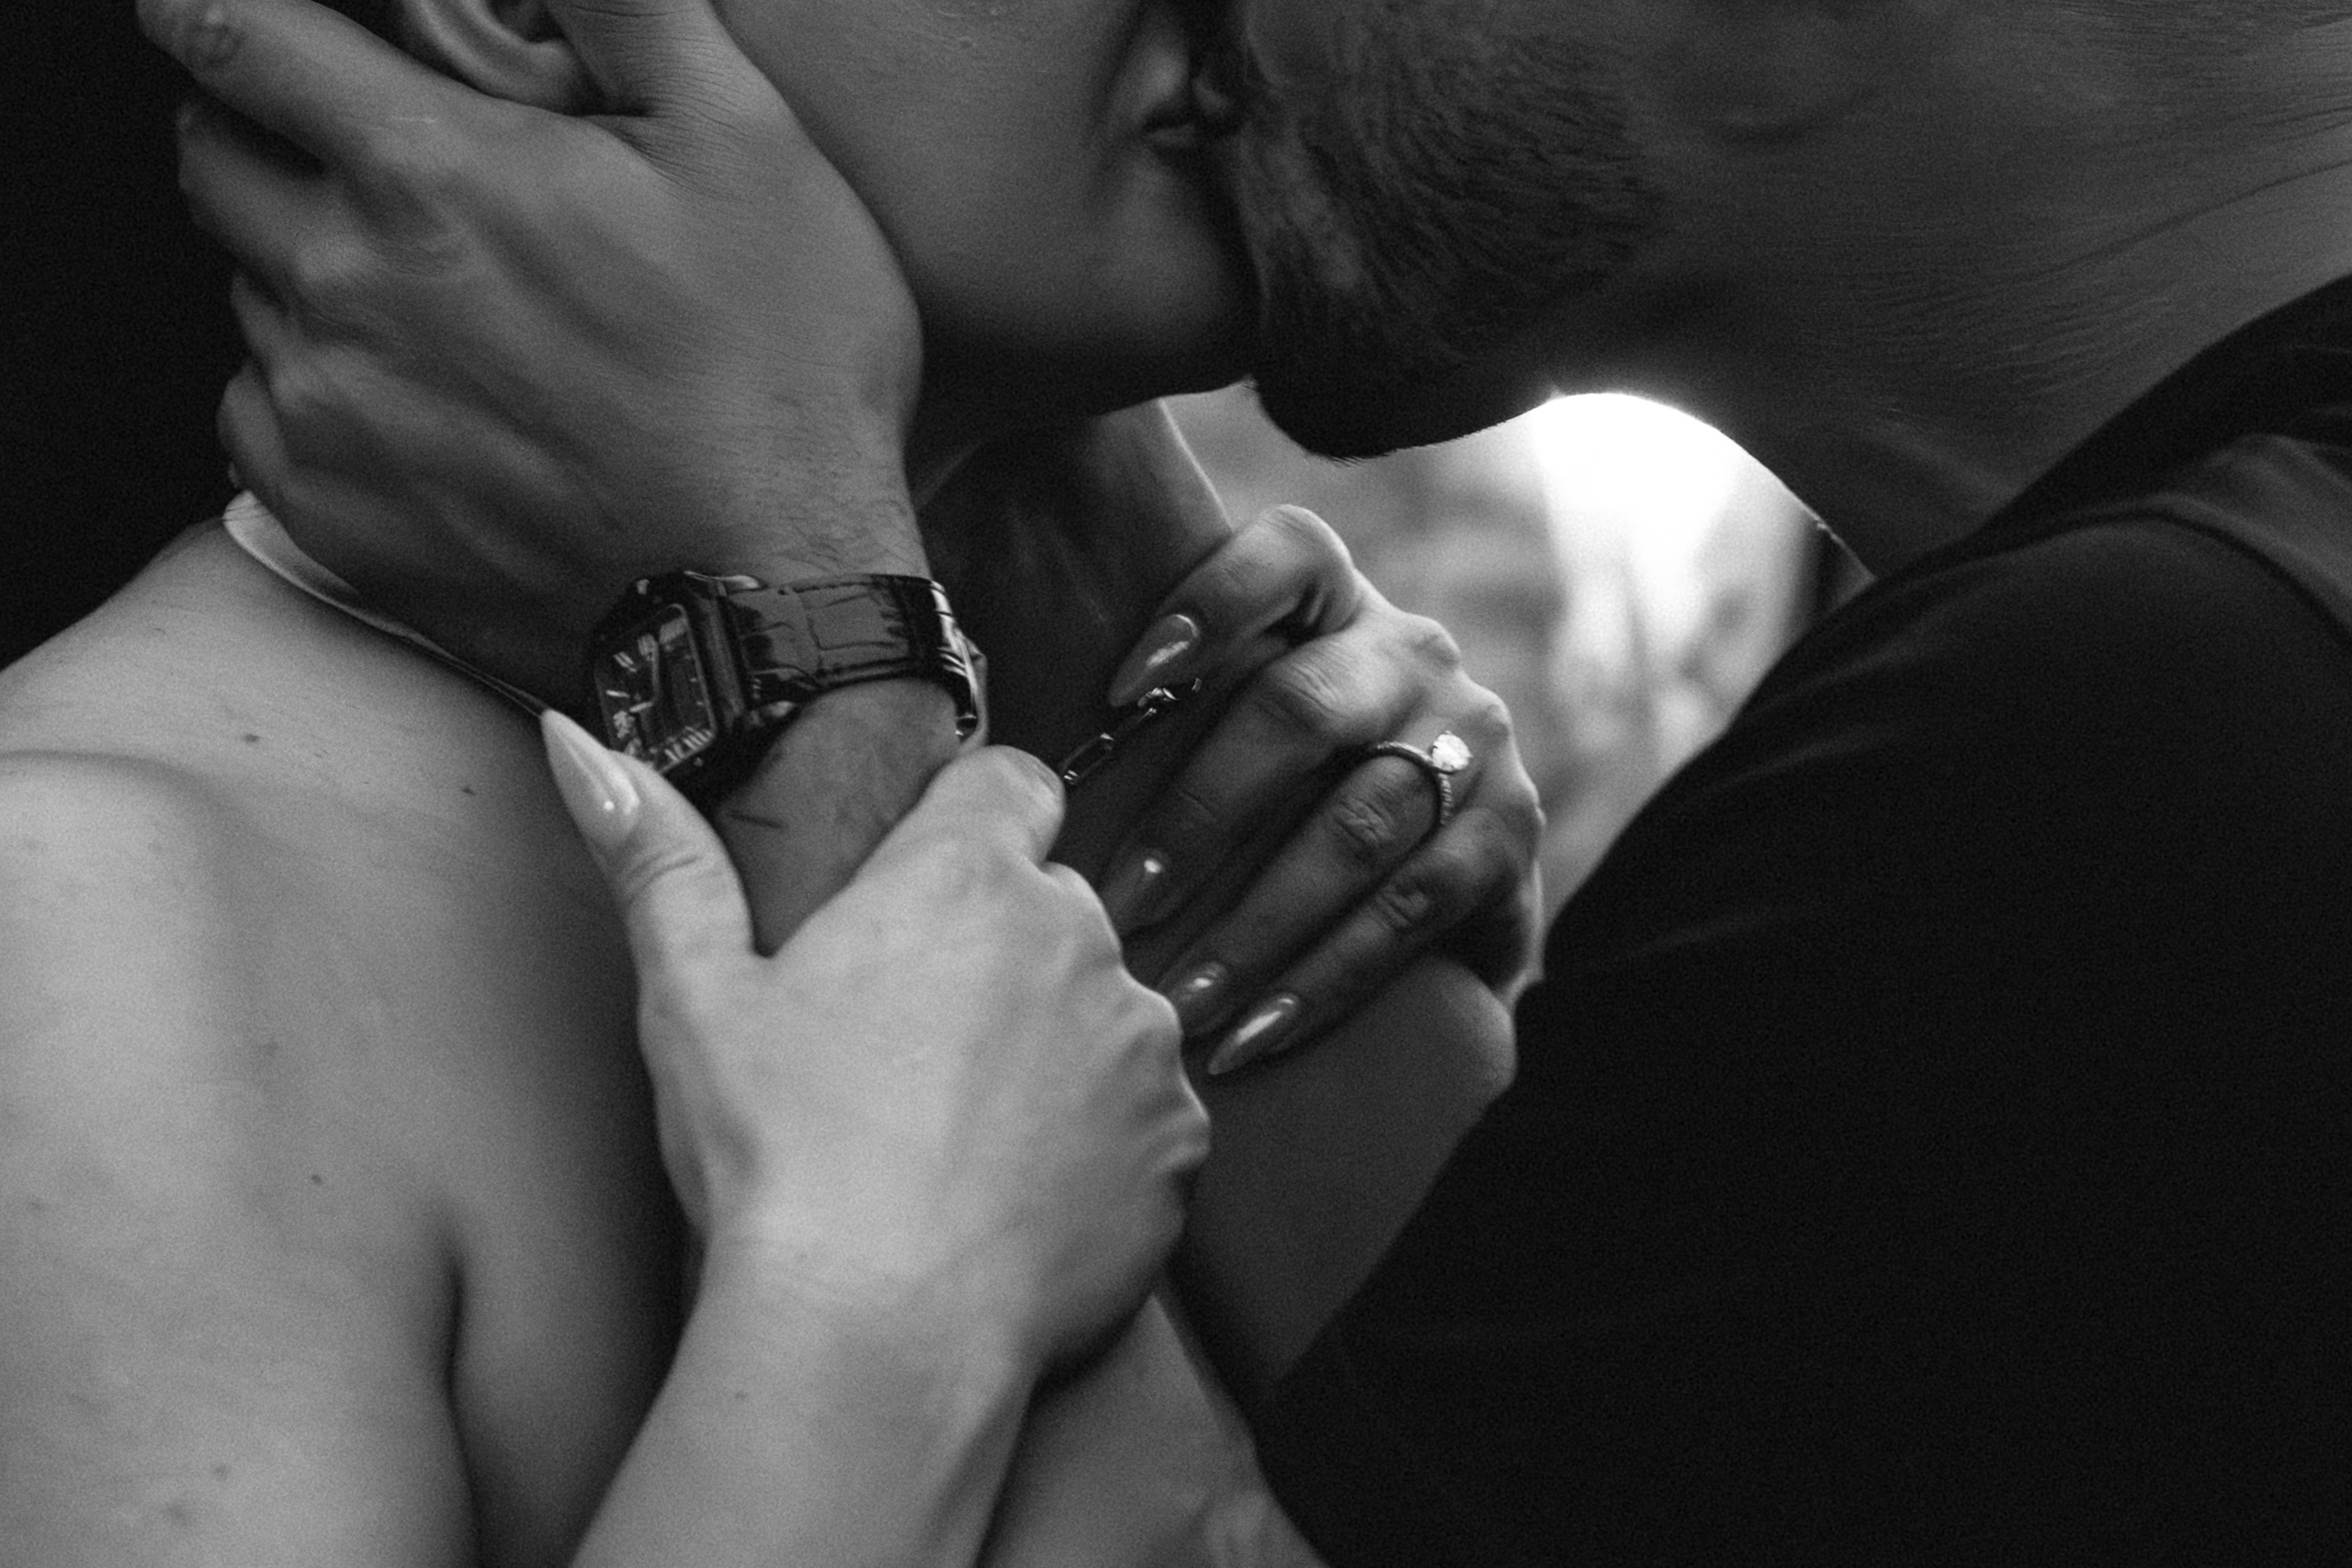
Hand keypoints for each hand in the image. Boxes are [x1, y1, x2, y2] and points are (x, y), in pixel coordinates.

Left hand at [144, 0, 923, 704]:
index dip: (228, 9)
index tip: (260, 24)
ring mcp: (325, 409)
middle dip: (273, 131)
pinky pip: (260, 409)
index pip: (229, 31)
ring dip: (312, 268)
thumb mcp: (748, 150)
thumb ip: (629, 10)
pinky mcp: (328, 513)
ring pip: (247, 287)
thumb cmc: (778, 382)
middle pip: (213, 154)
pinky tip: (424, 401)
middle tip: (390, 166)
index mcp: (428, 173)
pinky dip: (314, 388)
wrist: (770, 608)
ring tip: (447, 307)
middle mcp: (343, 284)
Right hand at [541, 715, 1207, 1368]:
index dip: (972, 821)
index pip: (1010, 782)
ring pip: (1105, 1011)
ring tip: (961, 1133)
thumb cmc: (783, 1166)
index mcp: (963, 879)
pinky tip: (1017, 1192)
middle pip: (1051, 906)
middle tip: (913, 1043)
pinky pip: (1148, 1115)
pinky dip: (1102, 1142)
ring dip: (1056, 1046)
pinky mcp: (1175, 1141)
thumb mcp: (693, 996)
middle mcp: (1076, 937)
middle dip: (999, 953)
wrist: (879, 1336)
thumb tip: (586, 750)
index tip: (932, 881)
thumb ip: (656, 856)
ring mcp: (1139, 1041)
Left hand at [1096, 506, 1542, 1075]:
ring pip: (1356, 828)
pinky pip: (1410, 911)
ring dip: (1256, 924)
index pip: (1286, 557)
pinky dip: (1323, 980)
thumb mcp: (1233, 723)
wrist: (1445, 886)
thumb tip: (995, 752)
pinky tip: (1254, 1032)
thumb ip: (1155, 703)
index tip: (1116, 693)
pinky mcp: (1513, 838)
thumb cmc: (1283, 794)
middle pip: (1304, 709)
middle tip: (1119, 903)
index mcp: (1337, 601)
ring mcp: (1473, 743)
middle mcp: (1415, 654)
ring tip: (1176, 1000)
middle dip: (1199, 816)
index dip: (1207, 607)